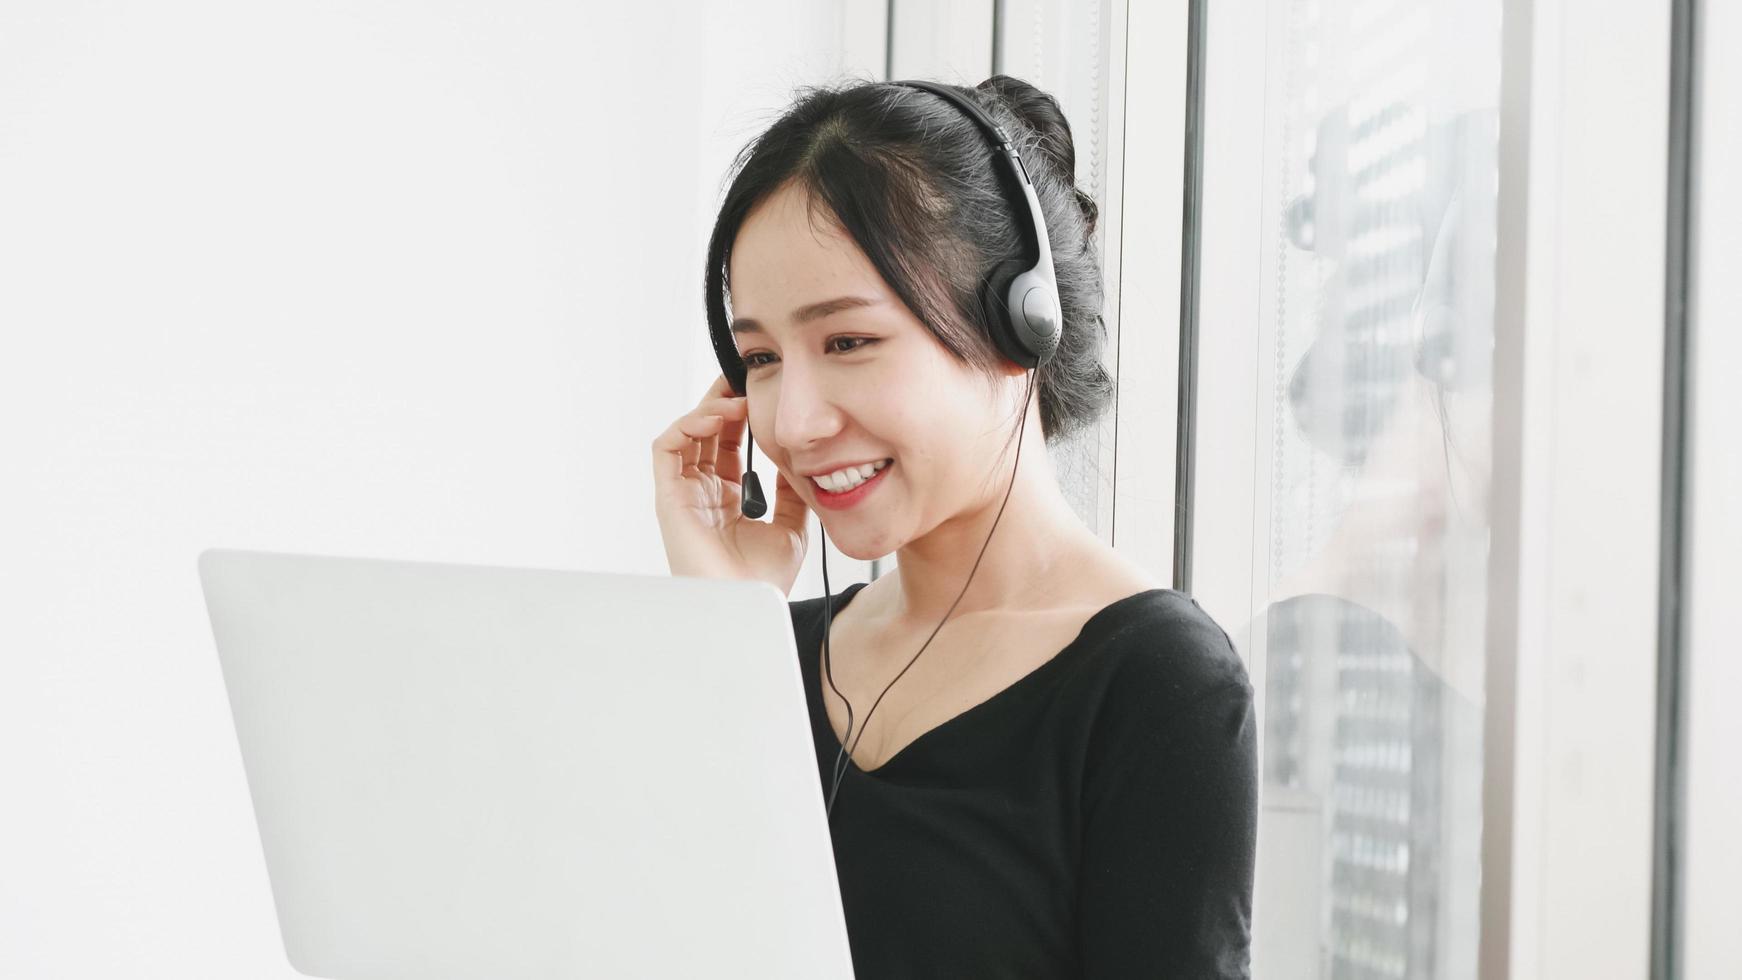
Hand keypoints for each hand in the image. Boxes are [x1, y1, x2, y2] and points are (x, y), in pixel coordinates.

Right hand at [650, 373, 812, 595]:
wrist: (749, 608)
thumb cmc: (765, 581)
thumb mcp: (791, 526)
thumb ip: (792, 492)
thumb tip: (801, 457)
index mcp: (724, 500)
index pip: (725, 444)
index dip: (739, 416)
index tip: (761, 392)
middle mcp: (699, 494)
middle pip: (702, 433)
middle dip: (722, 402)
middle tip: (745, 377)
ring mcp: (682, 495)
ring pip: (683, 434)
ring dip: (707, 409)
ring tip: (736, 398)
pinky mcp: (668, 499)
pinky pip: (665, 449)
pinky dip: (687, 425)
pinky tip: (716, 417)